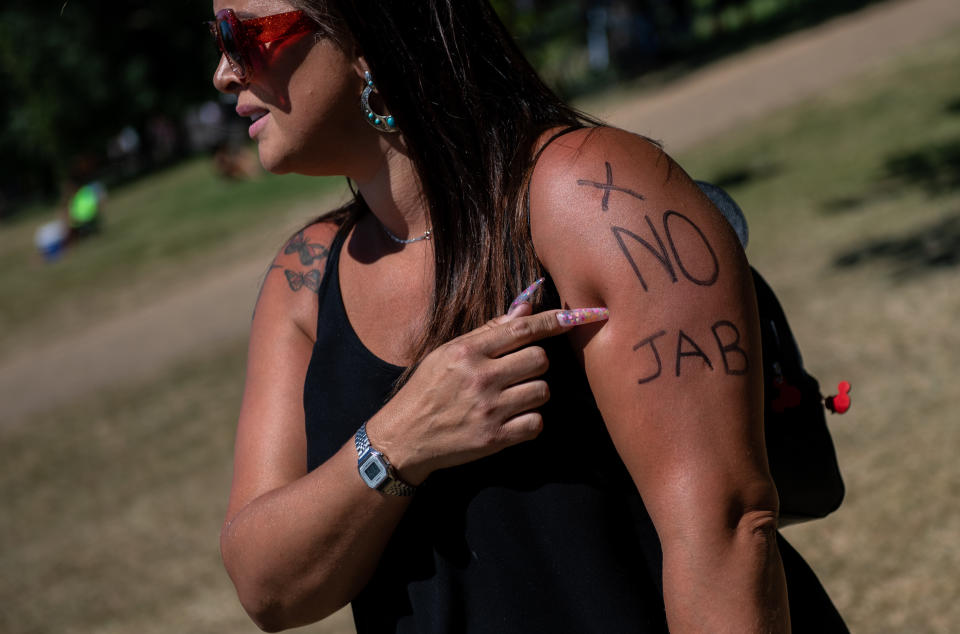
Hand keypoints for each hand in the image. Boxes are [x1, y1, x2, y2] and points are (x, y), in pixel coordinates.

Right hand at [365, 302, 607, 484]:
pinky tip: (511, 419)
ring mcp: (489, 409)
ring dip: (532, 393)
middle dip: (535, 364)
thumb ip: (488, 331)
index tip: (575, 316)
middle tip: (518, 372)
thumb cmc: (427, 390)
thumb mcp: (448, 352)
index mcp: (468, 351)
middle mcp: (480, 378)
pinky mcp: (495, 438)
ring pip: (542, 391)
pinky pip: (536, 423)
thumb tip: (525, 307)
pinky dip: (529, 421)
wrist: (404, 437)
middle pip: (540, 359)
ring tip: (510, 397)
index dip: (553, 321)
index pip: (522, 329)